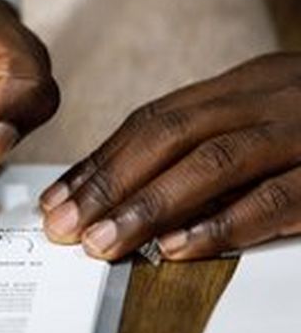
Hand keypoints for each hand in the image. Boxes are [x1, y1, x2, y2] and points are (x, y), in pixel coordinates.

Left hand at [39, 52, 300, 260]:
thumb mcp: (268, 117)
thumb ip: (209, 145)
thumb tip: (132, 195)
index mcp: (246, 85)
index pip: (155, 121)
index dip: (101, 160)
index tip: (59, 197)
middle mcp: (269, 99)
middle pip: (171, 136)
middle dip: (109, 183)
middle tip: (65, 224)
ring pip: (212, 162)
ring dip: (148, 206)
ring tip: (103, 241)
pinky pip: (273, 198)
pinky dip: (219, 224)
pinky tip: (177, 247)